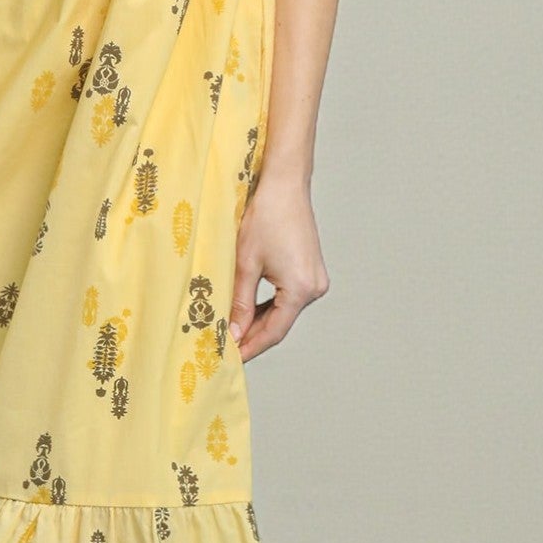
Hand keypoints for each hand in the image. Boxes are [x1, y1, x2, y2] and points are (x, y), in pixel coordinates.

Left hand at [228, 169, 329, 363]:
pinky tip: (249, 309)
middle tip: (226, 347)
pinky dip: (269, 304)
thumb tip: (234, 333)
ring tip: (233, 330)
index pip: (273, 332)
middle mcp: (315, 287)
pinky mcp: (310, 269)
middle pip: (280, 323)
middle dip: (253, 335)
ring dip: (260, 320)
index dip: (251, 347)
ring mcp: (315, 278)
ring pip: (284, 310)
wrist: (285, 184)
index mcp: (301, 289)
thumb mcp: (246, 263)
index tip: (231, 359)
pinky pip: (288, 296)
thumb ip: (240, 302)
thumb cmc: (265, 217)